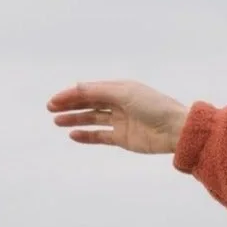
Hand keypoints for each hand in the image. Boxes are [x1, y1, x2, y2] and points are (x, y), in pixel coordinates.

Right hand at [46, 80, 188, 155]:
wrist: (176, 130)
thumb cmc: (154, 106)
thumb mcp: (124, 93)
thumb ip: (99, 92)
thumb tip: (76, 87)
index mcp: (119, 88)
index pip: (89, 90)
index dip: (70, 94)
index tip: (54, 100)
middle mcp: (118, 103)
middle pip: (88, 103)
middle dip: (69, 105)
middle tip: (50, 109)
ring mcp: (120, 121)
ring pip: (92, 119)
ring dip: (74, 119)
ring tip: (57, 121)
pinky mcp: (124, 139)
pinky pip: (101, 136)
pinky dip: (87, 136)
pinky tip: (73, 134)